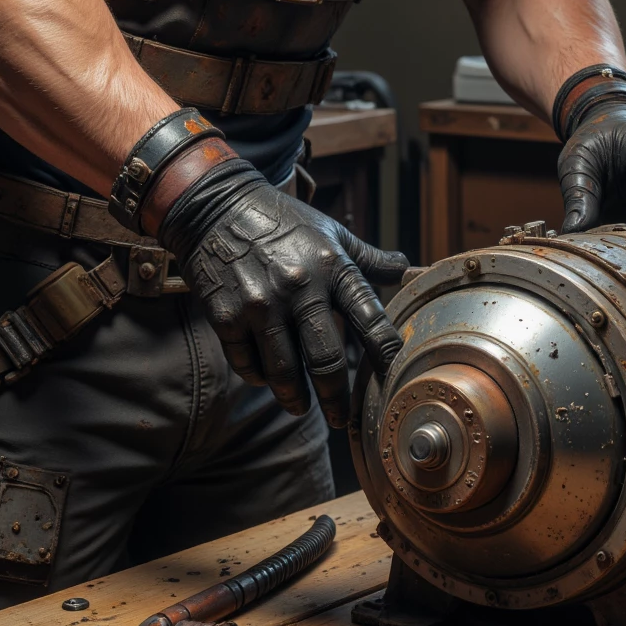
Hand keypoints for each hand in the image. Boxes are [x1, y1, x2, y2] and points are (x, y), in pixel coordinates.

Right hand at [158, 159, 407, 427]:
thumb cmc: (282, 221)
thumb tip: (408, 269)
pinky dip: (259, 377)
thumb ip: (368, 258)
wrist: (217, 206)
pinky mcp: (227, 316)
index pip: (371, 320)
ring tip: (300, 407)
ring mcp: (261, 304)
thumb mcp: (330, 232)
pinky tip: (266, 377)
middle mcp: (300, 287)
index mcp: (332, 267)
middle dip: (337, 399)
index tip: (393, 380)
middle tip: (343, 418)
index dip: (386, 355)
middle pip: (326, 361)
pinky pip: (248, 365)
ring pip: (284, 373)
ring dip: (295, 399)